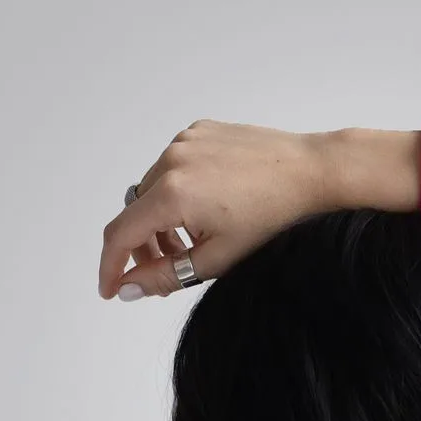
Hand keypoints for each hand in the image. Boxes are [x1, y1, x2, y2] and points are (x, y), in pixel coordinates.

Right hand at [98, 124, 420, 299]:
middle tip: (164, 270)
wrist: (310, 173)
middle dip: (143, 246)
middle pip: (135, 213)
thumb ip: (164, 276)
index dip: (111, 267)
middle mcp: (170, 160)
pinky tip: (208, 209)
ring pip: (153, 191)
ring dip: (161, 220)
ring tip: (193, 241)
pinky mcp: (198, 131)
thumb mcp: (215, 260)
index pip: (120, 235)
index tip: (111, 289)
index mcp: (171, 195)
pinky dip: (178, 193)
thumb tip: (127, 289)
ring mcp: (183, 141)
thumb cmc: (271, 219)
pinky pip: (173, 167)